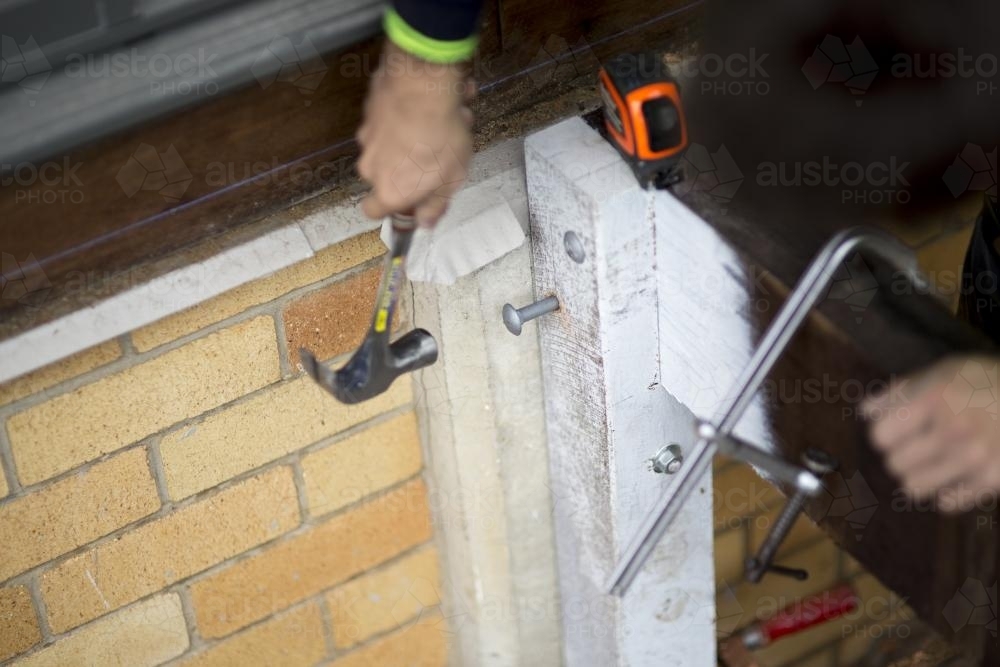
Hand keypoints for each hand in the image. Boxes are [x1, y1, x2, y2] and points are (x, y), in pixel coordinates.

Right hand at [357, 41, 474, 227]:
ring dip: (420, 133)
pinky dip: (413, 110)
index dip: (391, 206)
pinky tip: (440, 100)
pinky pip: (396, 115)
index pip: (374, 210)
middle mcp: (371, 165)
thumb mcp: (450, 180)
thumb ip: (435, 204)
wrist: (421, 87)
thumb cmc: (439, 139)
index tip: (410, 199)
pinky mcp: (371, 108)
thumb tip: (425, 222)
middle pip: (388, 172)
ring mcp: (368, 135)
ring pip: (396, 140)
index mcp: (388, 190)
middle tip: (443, 151)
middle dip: (414, 164)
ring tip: (453, 117)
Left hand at [863, 355, 999, 512]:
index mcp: (934, 400)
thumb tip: (866, 412)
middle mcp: (953, 430)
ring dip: (919, 476)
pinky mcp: (993, 480)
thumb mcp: (941, 372)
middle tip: (918, 446)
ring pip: (914, 488)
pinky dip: (947, 491)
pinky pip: (947, 503)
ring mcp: (974, 458)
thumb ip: (899, 392)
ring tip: (934, 461)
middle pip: (895, 464)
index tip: (896, 432)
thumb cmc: (983, 382)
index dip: (886, 434)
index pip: (880, 437)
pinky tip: (956, 474)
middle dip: (901, 455)